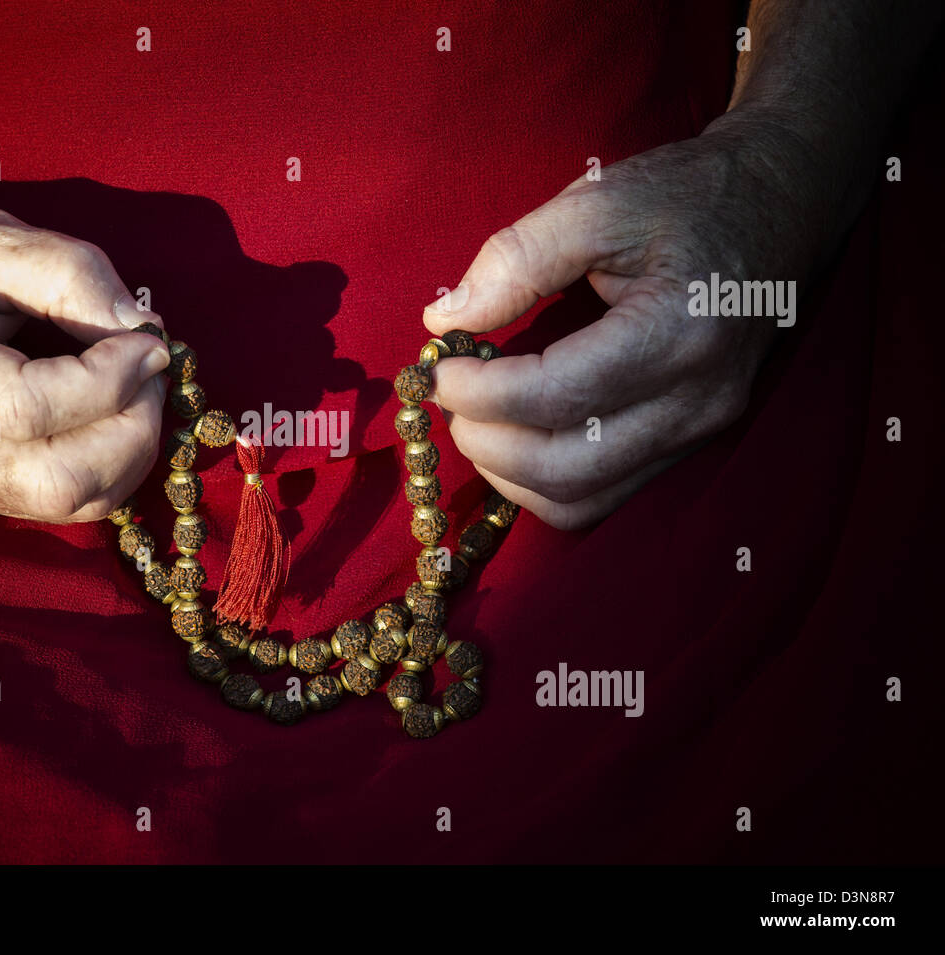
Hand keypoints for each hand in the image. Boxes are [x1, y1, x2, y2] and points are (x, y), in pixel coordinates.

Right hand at [0, 205, 169, 521]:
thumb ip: (73, 276)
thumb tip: (144, 333)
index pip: (29, 408)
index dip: (109, 381)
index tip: (148, 342)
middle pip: (57, 483)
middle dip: (133, 433)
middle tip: (152, 374)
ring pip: (67, 505)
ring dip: (129, 455)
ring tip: (138, 392)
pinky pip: (58, 505)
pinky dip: (106, 468)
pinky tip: (110, 417)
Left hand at [425, 115, 824, 529]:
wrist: (782, 204)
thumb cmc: (691, 195)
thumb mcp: (601, 199)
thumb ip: (518, 257)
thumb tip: (445, 318)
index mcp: (679, 333)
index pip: (555, 397)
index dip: (479, 394)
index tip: (440, 367)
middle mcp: (697, 400)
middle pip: (564, 470)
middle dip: (486, 444)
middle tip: (450, 399)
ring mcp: (700, 430)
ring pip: (581, 500)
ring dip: (509, 473)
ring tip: (478, 418)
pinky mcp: (692, 441)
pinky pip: (603, 494)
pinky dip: (543, 479)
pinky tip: (517, 433)